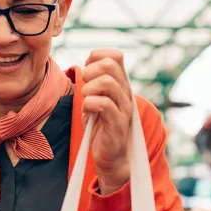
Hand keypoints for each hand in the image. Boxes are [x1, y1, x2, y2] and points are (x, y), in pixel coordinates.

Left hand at [82, 49, 132, 194]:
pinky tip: (87, 112)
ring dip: (90, 88)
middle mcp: (126, 92)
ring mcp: (124, 107)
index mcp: (121, 83)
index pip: (116, 54)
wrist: (111, 155)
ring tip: (86, 99)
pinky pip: (103, 104)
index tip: (87, 72)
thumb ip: (93, 81)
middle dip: (90, 71)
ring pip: (108, 82)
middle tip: (84, 86)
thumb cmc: (100, 126)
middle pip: (111, 64)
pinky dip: (89, 104)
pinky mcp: (118, 123)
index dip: (97, 57)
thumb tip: (86, 65)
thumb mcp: (95, 98)